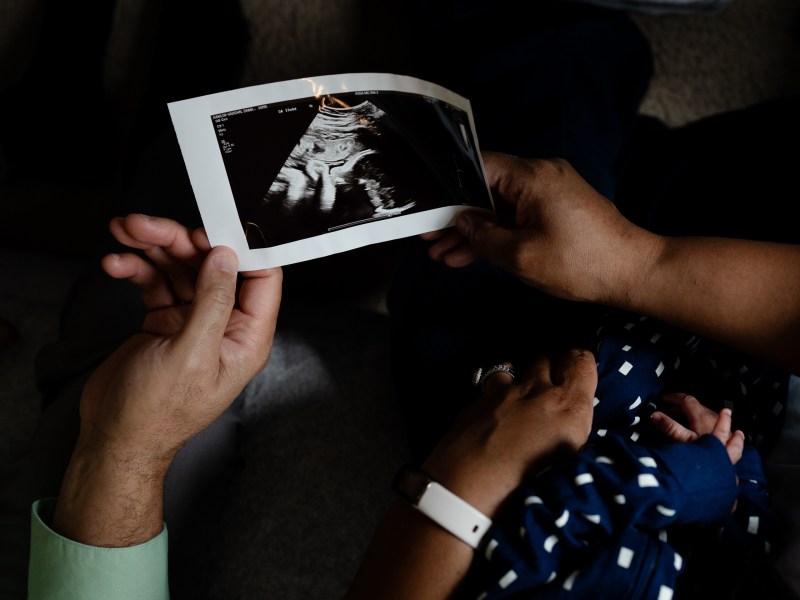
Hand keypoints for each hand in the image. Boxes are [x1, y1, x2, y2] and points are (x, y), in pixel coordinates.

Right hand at [53, 214, 281, 545]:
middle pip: (213, 265)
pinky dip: (136, 269)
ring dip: (153, 248)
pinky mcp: (165, 321)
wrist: (114, 438)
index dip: (239, 246)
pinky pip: (156, 282)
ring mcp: (194, 321)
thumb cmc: (157, 413)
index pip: (261, 278)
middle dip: (180, 240)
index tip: (211, 223)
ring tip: (125, 232)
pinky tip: (116, 265)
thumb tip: (226, 257)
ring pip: (181, 268)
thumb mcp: (190, 355)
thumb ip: (212, 302)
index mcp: (247, 337)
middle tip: (146, 225)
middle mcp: (224, 325)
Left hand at [421, 349, 596, 517]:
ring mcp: (500, 394)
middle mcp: (535, 392)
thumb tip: (574, 431)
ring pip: (513, 367)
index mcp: (568, 407)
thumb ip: (573, 437)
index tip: (579, 377)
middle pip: (546, 358)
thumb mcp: (569, 467)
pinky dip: (493, 398)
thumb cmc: (525, 490)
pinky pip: (488, 390)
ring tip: (519, 401)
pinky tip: (491, 418)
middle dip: (551, 368)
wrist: (467, 493)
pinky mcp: (473, 404)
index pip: (581, 361)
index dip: (580, 365)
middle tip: (552, 391)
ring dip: (519, 379)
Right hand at [424, 152, 660, 304]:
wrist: (634, 272)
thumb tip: (461, 225)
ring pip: (499, 207)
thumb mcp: (521, 256)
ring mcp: (551, 193)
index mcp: (532, 177)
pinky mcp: (557, 209)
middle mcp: (542, 176)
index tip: (429, 210)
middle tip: (430, 239)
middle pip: (486, 188)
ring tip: (445, 255)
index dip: (449, 188)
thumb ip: (483, 238)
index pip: (478, 166)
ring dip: (475, 231)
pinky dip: (497, 233)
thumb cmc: (582, 263)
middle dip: (457, 217)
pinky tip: (472, 254)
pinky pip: (517, 216)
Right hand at [650, 392, 743, 463]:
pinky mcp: (730, 443)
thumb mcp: (683, 440)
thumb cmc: (704, 456)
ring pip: (711, 417)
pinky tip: (723, 434)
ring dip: (699, 416)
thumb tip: (655, 415)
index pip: (687, 400)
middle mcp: (715, 420)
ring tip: (692, 418)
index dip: (674, 397)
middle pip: (698, 408)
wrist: (724, 474)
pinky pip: (725, 431)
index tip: (664, 399)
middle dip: (682, 408)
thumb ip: (669, 426)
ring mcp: (724, 430)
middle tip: (669, 413)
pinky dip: (719, 428)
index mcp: (702, 416)